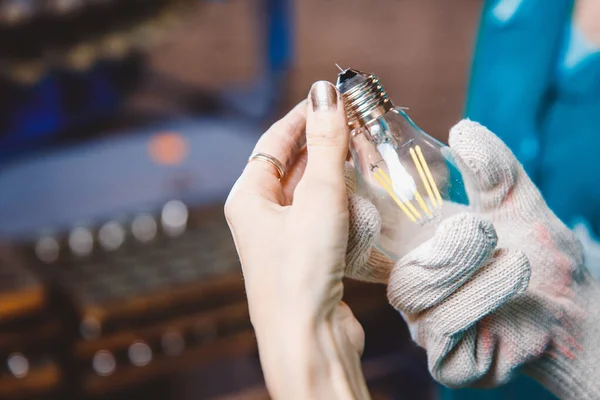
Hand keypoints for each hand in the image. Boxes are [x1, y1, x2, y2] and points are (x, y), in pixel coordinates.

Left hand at [225, 81, 369, 399]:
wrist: (309, 339)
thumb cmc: (302, 269)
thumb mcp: (317, 198)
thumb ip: (324, 145)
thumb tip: (324, 93)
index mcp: (247, 197)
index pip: (273, 141)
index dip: (302, 116)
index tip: (331, 98)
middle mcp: (260, 216)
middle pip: (290, 165)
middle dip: (321, 142)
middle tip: (356, 122)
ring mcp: (282, 238)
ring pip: (308, 191)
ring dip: (334, 171)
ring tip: (364, 151)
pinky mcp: (306, 256)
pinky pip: (321, 215)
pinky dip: (341, 199)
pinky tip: (363, 192)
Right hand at [345, 120, 599, 399]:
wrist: (577, 312)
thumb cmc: (541, 256)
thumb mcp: (516, 202)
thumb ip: (491, 169)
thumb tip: (462, 130)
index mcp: (415, 248)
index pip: (365, 232)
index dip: (353, 214)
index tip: (360, 191)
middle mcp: (412, 286)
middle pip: (378, 262)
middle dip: (432, 244)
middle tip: (477, 227)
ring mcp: (425, 324)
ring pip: (414, 292)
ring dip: (464, 267)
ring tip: (511, 256)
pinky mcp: (446, 359)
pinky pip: (443, 326)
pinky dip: (483, 295)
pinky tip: (515, 280)